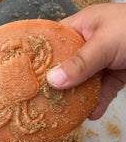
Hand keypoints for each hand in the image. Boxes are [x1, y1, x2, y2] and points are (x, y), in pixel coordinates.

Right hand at [47, 3, 125, 119]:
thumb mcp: (105, 43)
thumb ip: (80, 62)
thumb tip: (53, 81)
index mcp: (80, 27)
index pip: (53, 41)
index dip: (40, 57)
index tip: (28, 73)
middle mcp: (87, 45)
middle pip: (65, 65)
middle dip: (56, 81)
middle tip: (43, 97)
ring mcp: (101, 61)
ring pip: (82, 81)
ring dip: (76, 96)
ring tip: (63, 110)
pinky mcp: (113, 76)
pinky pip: (101, 91)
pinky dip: (97, 103)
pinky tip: (91, 114)